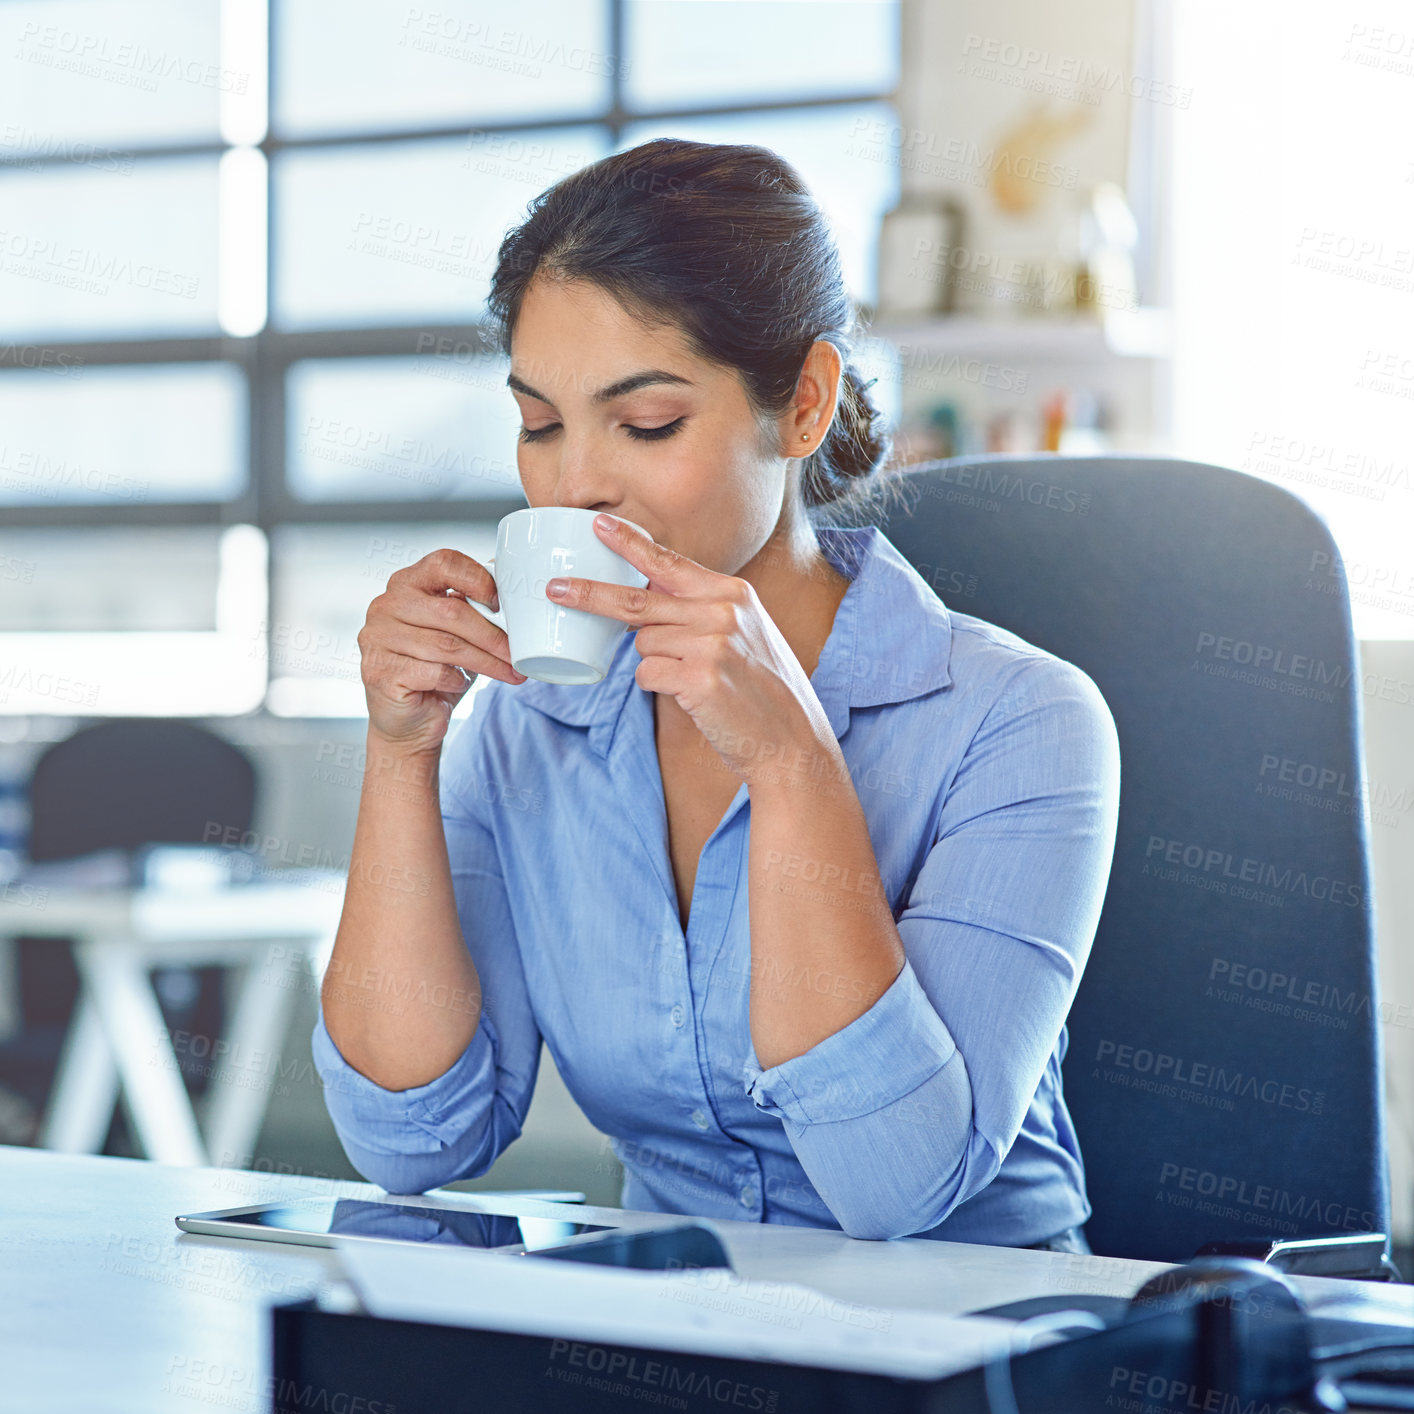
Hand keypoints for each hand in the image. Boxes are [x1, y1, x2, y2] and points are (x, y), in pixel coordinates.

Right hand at [359, 548, 526, 753]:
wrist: (408, 720)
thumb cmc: (436, 670)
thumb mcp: (458, 632)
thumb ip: (473, 606)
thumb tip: (514, 588)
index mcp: (406, 583)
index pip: (444, 563)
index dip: (478, 580)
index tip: (502, 605)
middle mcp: (385, 605)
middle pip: (452, 611)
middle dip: (492, 635)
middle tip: (517, 653)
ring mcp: (377, 638)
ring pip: (447, 645)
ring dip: (486, 661)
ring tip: (509, 672)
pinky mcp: (379, 671)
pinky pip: (434, 672)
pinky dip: (456, 680)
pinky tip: (461, 683)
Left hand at [544, 515, 831, 785]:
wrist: (792, 740)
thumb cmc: (763, 690)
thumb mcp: (744, 633)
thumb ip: (702, 611)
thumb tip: (647, 603)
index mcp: (732, 593)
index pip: (669, 562)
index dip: (628, 542)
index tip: (597, 525)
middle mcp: (722, 611)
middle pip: (637, 600)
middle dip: (590, 595)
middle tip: (554, 590)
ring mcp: (711, 643)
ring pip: (643, 644)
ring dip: (657, 663)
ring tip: (695, 679)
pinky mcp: (700, 678)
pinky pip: (648, 674)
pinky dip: (659, 686)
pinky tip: (693, 696)